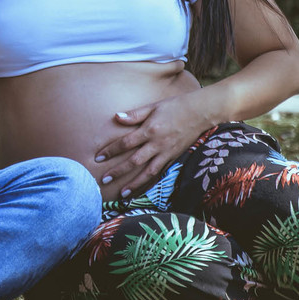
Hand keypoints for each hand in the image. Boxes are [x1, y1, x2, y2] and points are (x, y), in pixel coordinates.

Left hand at [94, 93, 215, 197]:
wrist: (200, 113)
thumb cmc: (175, 106)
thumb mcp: (153, 106)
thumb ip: (135, 114)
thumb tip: (117, 117)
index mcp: (149, 130)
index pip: (125, 143)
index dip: (110, 151)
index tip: (98, 158)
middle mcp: (157, 144)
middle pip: (134, 161)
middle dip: (118, 171)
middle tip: (104, 179)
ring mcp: (166, 153)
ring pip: (147, 172)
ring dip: (133, 184)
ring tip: (121, 193)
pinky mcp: (174, 158)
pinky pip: (159, 173)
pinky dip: (149, 183)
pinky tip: (141, 189)